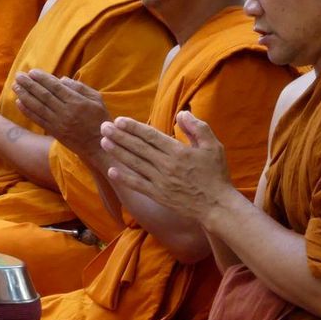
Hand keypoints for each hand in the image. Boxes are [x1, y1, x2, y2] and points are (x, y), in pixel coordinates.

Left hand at [13, 70, 108, 158]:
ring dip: (25, 96)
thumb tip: (61, 79)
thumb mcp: (96, 99)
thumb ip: (80, 87)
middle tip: (18, 75)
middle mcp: (66, 112)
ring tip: (15, 86)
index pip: (55, 87)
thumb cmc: (99, 119)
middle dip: (29, 84)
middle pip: (44, 96)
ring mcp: (59, 123)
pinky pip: (38, 120)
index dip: (42, 79)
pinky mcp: (54, 132)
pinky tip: (19, 103)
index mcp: (77, 102)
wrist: (98, 145)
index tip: (32, 72)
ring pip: (38, 107)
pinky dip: (27, 111)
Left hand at [100, 110, 232, 221]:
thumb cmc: (216, 174)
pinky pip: (138, 184)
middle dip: (119, 136)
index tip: (119, 120)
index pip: (150, 136)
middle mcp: (166, 165)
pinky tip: (112, 171)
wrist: (216, 206)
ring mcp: (160, 181)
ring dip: (118, 152)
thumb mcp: (213, 146)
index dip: (133, 127)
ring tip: (103, 142)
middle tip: (103, 127)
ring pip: (134, 163)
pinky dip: (124, 178)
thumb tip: (181, 113)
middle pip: (138, 148)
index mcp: (178, 151)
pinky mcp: (158, 194)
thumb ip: (197, 127)